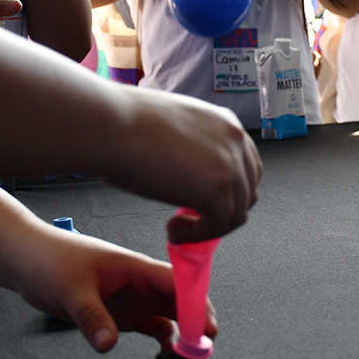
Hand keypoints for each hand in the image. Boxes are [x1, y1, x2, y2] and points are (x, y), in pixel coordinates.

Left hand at [15, 229, 217, 352]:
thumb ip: (92, 317)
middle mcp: (141, 283)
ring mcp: (134, 298)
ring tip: (189, 354)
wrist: (28, 260)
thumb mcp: (72, 289)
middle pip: (181, 300)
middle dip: (196, 320)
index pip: (177, 282)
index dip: (195, 301)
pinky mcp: (123, 313)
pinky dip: (165, 338)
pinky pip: (153, 326)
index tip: (205, 325)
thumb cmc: (51, 259)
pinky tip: (168, 352)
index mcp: (136, 267)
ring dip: (183, 331)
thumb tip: (107, 343)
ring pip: (171, 314)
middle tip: (203, 346)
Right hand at [110, 91, 262, 243]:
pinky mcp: (217, 189)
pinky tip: (174, 230)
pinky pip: (218, 226)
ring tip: (177, 228)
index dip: (228, 192)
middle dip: (221, 212)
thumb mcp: (176, 130)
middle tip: (193, 220)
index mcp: (226, 123)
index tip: (206, 204)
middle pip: (246, 192)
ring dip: (207, 227)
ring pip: (236, 214)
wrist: (110, 124)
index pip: (247, 167)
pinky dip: (197, 236)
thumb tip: (194, 179)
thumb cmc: (126, 124)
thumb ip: (195, 152)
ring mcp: (230, 165)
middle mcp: (235, 141)